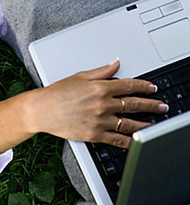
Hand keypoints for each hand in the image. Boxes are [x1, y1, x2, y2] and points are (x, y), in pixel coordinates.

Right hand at [28, 58, 167, 147]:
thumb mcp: (80, 76)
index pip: (129, 86)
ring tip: (155, 124)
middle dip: (151, 105)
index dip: (144, 86)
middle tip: (162, 106)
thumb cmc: (58, 92)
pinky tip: (137, 140)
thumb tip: (115, 63)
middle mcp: (102, 105)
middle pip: (133, 104)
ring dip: (145, 124)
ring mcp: (99, 121)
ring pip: (129, 123)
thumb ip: (101, 71)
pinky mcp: (94, 135)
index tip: (152, 88)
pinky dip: (130, 141)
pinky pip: (117, 139)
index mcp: (99, 88)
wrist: (42, 110)